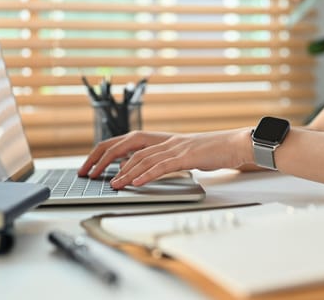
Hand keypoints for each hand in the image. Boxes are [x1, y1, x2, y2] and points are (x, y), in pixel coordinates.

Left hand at [78, 129, 252, 188]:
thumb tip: (141, 170)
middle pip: (126, 145)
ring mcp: (175, 146)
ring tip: (111, 184)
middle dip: (104, 159)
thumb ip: (161, 159)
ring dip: (124, 171)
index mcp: (160, 139)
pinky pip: (162, 165)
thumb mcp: (180, 154)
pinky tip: (135, 183)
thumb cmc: (209, 151)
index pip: (125, 141)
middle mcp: (164, 140)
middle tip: (89, 173)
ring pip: (142, 157)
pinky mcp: (187, 156)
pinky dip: (146, 174)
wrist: (234, 144)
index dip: (105, 151)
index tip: (91, 165)